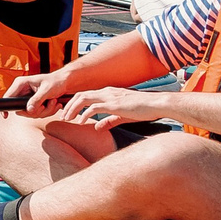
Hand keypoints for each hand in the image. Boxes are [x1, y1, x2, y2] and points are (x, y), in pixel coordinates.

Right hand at [6, 68, 74, 115]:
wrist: (66, 82)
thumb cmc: (56, 81)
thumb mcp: (47, 90)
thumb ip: (37, 99)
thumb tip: (29, 110)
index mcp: (21, 83)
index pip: (8, 97)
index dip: (6, 107)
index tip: (5, 116)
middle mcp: (22, 91)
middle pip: (21, 109)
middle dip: (36, 111)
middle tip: (46, 106)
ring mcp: (27, 97)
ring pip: (30, 113)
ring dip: (44, 111)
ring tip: (53, 102)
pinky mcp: (33, 102)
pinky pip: (36, 113)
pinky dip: (47, 111)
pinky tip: (54, 104)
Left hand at [53, 86, 171, 129]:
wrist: (158, 104)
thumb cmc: (143, 109)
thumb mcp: (123, 115)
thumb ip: (109, 121)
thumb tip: (97, 127)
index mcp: (108, 93)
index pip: (86, 94)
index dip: (74, 103)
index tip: (67, 113)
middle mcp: (107, 92)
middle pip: (80, 95)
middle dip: (68, 105)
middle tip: (63, 116)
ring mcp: (110, 96)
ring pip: (83, 98)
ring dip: (72, 109)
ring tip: (67, 119)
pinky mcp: (114, 104)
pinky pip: (94, 107)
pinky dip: (84, 114)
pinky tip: (80, 121)